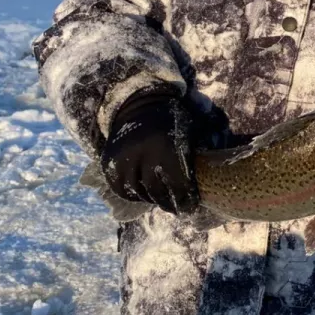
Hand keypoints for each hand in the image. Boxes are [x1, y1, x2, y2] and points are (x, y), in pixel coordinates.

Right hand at [101, 92, 198, 214]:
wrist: (139, 105)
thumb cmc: (171, 122)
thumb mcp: (187, 135)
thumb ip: (191, 159)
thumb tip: (205, 184)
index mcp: (165, 147)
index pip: (177, 183)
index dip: (186, 199)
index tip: (191, 207)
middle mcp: (142, 154)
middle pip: (157, 191)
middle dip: (169, 203)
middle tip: (177, 209)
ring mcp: (122, 159)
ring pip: (138, 192)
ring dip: (152, 199)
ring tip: (162, 201)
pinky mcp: (109, 163)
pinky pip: (121, 188)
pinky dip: (134, 195)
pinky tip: (145, 194)